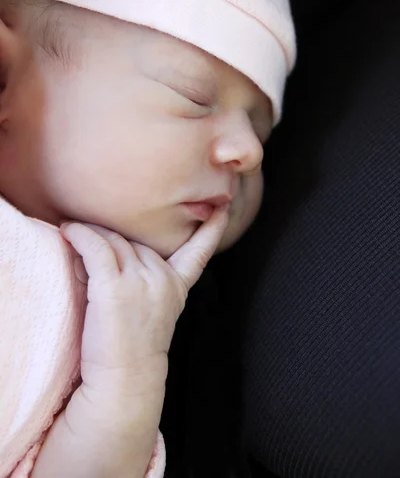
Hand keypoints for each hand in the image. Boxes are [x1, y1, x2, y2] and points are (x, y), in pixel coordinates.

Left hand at [60, 205, 229, 401]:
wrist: (124, 382)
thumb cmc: (131, 350)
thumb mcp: (151, 311)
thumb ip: (142, 280)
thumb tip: (105, 248)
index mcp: (177, 287)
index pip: (198, 252)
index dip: (212, 231)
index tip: (222, 210)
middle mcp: (163, 278)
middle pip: (135, 240)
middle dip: (113, 239)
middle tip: (90, 247)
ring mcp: (140, 281)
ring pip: (114, 240)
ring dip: (91, 235)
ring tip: (73, 235)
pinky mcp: (114, 287)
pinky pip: (94, 247)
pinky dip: (79, 235)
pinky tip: (68, 231)